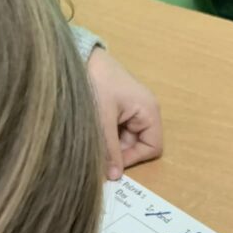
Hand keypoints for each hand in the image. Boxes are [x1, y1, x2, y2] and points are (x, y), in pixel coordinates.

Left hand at [86, 48, 162, 179]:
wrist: (79, 56)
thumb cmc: (96, 83)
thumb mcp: (102, 120)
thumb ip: (109, 149)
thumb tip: (114, 177)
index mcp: (148, 111)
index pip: (153, 148)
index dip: (134, 159)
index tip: (112, 162)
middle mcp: (144, 111)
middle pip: (137, 145)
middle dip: (118, 152)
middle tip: (97, 152)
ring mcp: (131, 109)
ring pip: (124, 139)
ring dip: (109, 144)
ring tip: (91, 138)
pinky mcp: (118, 108)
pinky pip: (116, 130)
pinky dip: (105, 135)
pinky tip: (91, 130)